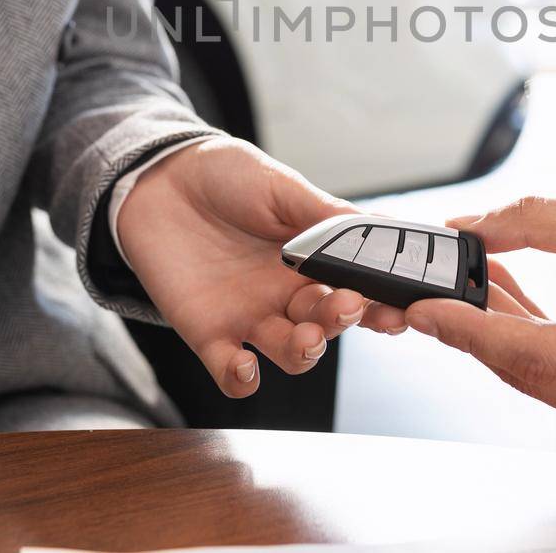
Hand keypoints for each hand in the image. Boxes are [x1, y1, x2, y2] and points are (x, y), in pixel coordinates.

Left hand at [116, 137, 406, 397]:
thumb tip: (382, 230)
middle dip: (342, 320)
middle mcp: (287, 295)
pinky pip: (231, 373)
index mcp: (313, 261)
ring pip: (292, 354)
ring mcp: (249, 317)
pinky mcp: (208, 334)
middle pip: (328, 325)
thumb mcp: (281, 186)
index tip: (395, 308)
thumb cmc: (224, 176)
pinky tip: (245, 364)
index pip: (357, 291)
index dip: (379, 305)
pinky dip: (241, 379)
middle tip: (346, 304)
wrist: (159, 178)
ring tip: (308, 337)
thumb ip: (326, 215)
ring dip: (305, 352)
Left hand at [405, 196, 555, 448]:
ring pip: (539, 377)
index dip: (469, 328)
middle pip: (528, 373)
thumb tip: (473, 226)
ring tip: (463, 277)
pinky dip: (526, 338)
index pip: (532, 353)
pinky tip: (501, 296)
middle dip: (472, 328)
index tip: (424, 307)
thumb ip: (541, 220)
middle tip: (427, 288)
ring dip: (495, 330)